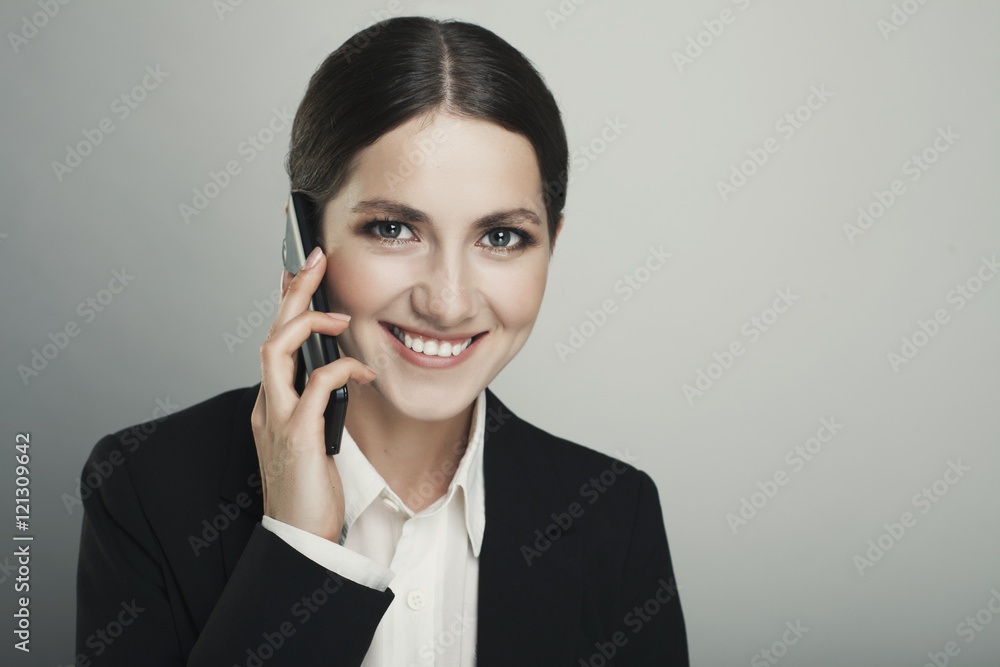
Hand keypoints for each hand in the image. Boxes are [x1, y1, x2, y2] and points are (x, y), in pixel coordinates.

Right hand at [250, 246, 375, 541]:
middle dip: (293, 292)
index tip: (300, 270)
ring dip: (307, 323)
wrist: (299, 537)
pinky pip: (316, 387)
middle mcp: (268, 405)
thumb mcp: (316, 435)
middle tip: (314, 259)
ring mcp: (277, 419)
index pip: (275, 340)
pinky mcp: (297, 436)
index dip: (285, 302)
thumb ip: (320, 403)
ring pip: (276, 351)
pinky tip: (364, 371)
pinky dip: (341, 370)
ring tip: (338, 313)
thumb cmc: (310, 489)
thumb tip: (341, 370)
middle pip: (270, 334)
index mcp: (272, 403)